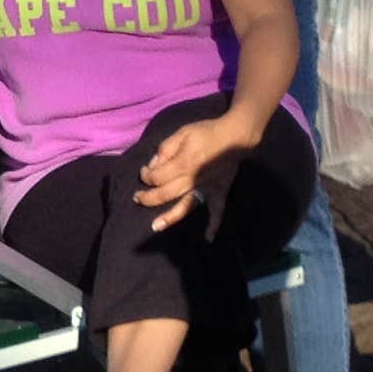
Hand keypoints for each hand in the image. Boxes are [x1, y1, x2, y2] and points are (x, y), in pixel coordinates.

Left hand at [134, 116, 249, 232]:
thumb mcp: (182, 132)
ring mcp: (206, 188)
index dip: (146, 175)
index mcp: (182, 164)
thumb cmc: (207, 132)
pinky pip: (217, 211)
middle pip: (164, 194)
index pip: (157, 176)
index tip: (144, 171)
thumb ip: (165, 149)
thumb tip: (153, 164)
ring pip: (185, 207)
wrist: (235, 136)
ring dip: (169, 218)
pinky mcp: (219, 192)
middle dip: (147, 197)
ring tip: (155, 227)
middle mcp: (192, 180)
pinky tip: (208, 238)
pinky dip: (214, 225)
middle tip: (137, 198)